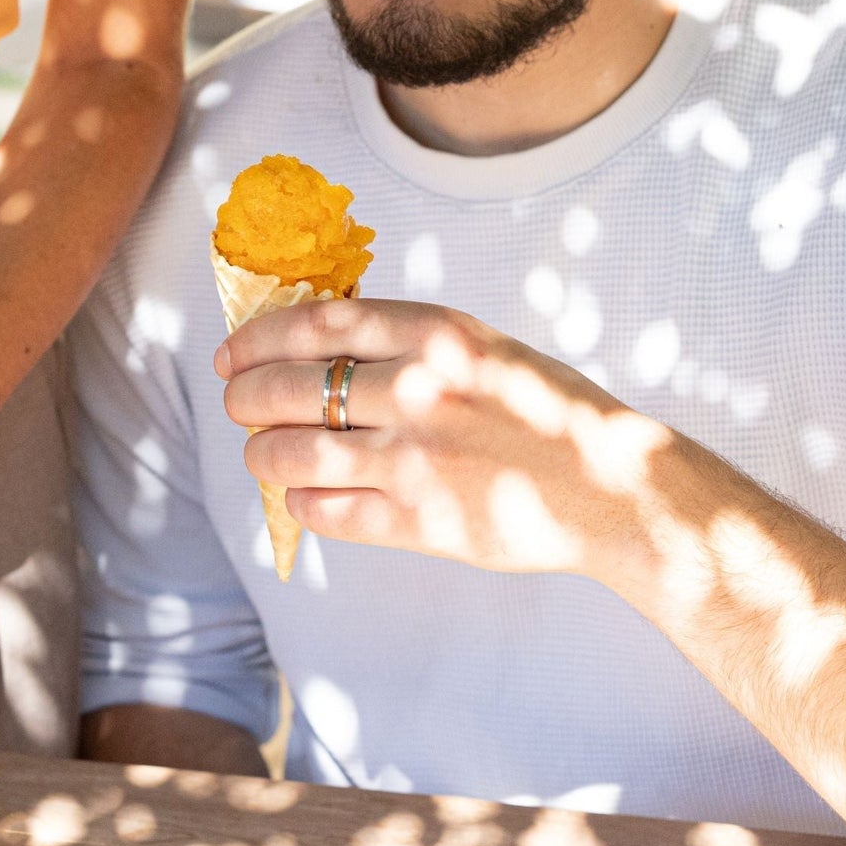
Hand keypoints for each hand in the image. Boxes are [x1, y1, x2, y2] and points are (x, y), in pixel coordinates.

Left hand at [216, 299, 672, 579]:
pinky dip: (301, 503)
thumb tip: (305, 337)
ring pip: (291, 454)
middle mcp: (421, 391)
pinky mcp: (418, 521)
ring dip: (261, 456)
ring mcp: (416, 459)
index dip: (256, 339)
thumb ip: (404, 340)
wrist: (615, 487)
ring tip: (264, 455)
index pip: (314, 325)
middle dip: (245, 400)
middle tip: (239, 407)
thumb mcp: (481, 348)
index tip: (230, 355)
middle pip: (287, 389)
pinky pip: (323, 511)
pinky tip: (305, 496)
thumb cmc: (541, 410)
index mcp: (437, 335)